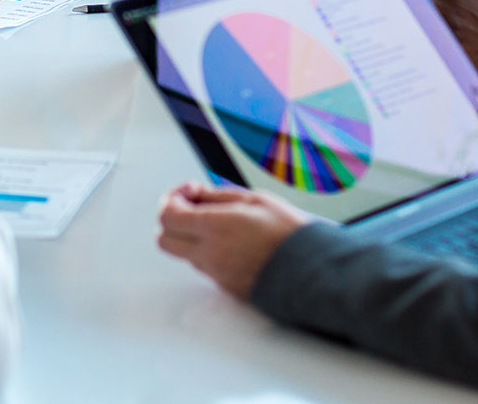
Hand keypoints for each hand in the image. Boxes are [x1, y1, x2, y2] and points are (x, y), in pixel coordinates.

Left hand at [156, 182, 311, 299]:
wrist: (313, 271)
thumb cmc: (290, 233)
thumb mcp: (255, 200)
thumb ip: (217, 196)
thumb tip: (194, 195)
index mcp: (214, 228)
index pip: (167, 216)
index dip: (172, 198)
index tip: (190, 190)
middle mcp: (209, 255)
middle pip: (164, 238)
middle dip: (172, 218)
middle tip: (192, 205)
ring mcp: (216, 274)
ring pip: (184, 253)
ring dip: (191, 235)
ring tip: (220, 222)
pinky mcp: (226, 288)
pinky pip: (205, 266)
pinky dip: (208, 251)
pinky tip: (232, 241)